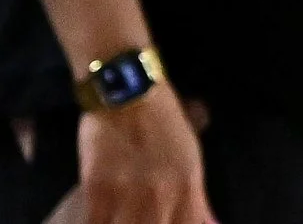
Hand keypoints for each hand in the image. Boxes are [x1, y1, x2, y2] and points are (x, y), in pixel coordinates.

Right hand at [76, 89, 212, 223]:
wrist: (129, 93)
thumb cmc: (163, 121)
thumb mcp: (190, 155)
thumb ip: (193, 193)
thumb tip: (204, 220)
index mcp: (189, 186)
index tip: (167, 222)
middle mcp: (163, 197)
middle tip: (146, 217)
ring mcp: (129, 197)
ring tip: (124, 217)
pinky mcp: (98, 193)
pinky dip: (100, 223)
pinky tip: (103, 216)